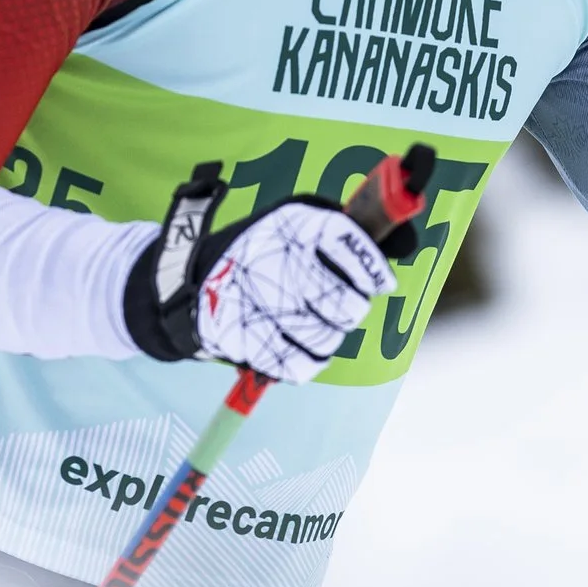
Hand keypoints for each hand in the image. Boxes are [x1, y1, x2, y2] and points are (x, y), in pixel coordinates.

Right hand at [126, 189, 397, 382]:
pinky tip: (301, 343)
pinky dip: (310, 358)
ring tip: (315, 321)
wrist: (185, 283)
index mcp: (291, 226)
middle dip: (352, 307)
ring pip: (330, 338)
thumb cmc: (259, 250)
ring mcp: (261, 307)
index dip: (372, 268)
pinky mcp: (248, 344)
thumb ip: (342, 226)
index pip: (349, 243)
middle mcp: (277, 264)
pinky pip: (305, 365)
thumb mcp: (292, 221)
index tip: (380, 281)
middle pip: (347, 304)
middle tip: (343, 304)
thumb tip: (401, 238)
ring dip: (331, 333)